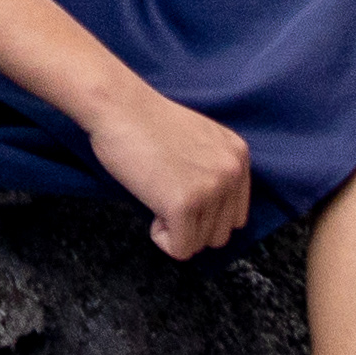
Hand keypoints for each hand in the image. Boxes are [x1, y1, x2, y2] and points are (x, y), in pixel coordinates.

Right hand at [86, 80, 252, 257]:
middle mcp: (231, 173)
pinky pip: (180, 249)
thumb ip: (212, 169)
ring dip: (175, 230)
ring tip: (155, 197)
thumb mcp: (198, 139)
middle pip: (220, 234)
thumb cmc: (143, 120)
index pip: (234, 215)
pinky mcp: (183, 204)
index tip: (178, 193)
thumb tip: (208, 209)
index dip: (203, 214)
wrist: (117, 105)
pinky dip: (162, 238)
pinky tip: (150, 211)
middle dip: (190, 225)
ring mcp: (210, 189)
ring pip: (199, 244)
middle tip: (162, 195)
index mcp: (238, 156)